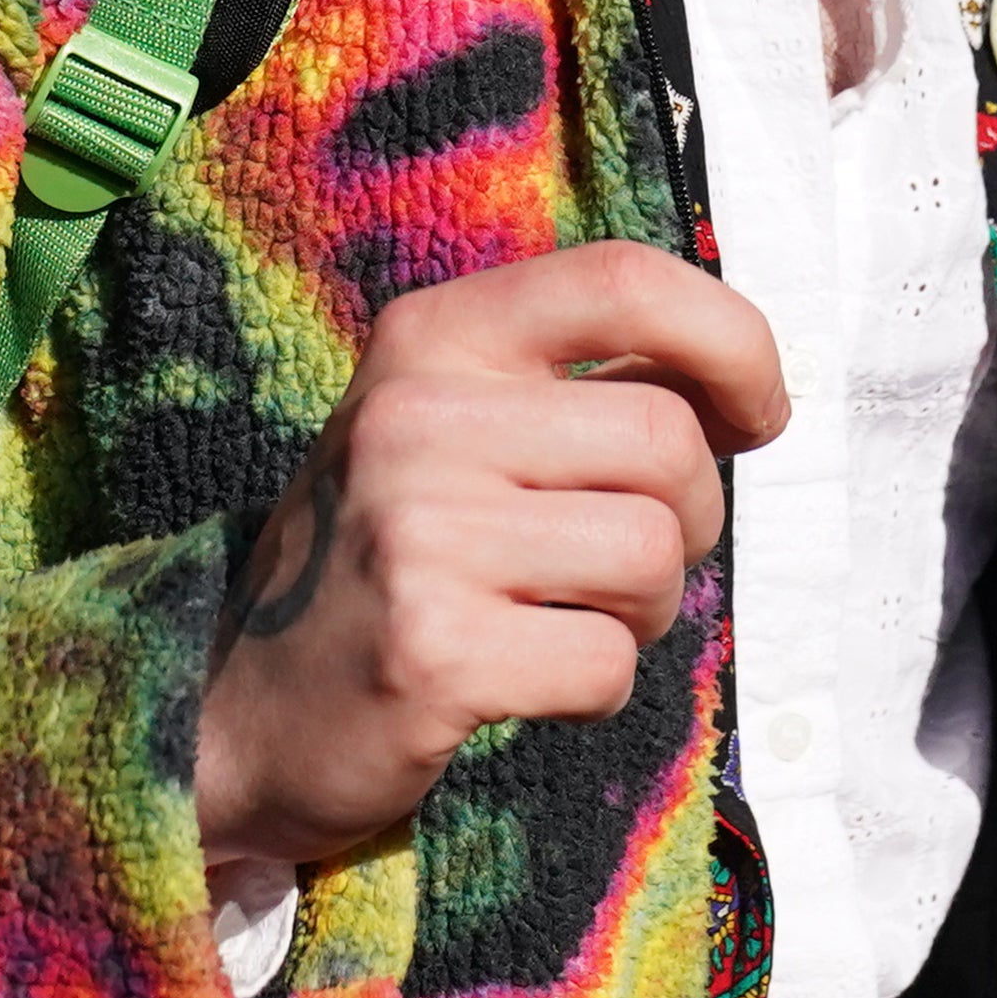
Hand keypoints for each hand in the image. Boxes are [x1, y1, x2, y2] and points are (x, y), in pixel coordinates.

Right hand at [188, 242, 790, 871]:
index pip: (625, 280)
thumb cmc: (390, 559)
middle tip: (621, 564)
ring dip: (644, 611)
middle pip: (666, 439)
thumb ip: (580, 386)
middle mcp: (415, 418)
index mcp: (430, 338)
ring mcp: (416, 536)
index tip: (758, 413)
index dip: (733, 341)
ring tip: (564, 621)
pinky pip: (609, 664)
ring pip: (653, 554)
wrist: (238, 716)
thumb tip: (741, 380)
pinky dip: (595, 689)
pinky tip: (521, 682)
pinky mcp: (431, 653)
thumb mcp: (455, 428)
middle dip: (687, 517)